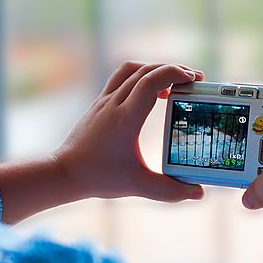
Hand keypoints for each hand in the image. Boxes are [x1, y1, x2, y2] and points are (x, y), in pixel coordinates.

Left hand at [53, 61, 206, 202]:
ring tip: (174, 82)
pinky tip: (151, 93)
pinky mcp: (99, 104)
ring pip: (131, 69)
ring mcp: (104, 101)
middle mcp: (114, 103)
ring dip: (155, 69)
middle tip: (194, 80)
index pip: (151, 81)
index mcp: (125, 118)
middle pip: (145, 70)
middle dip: (173, 69)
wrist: (65, 172)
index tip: (193, 80)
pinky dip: (139, 76)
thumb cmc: (98, 177)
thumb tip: (198, 194)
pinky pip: (120, 78)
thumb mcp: (138, 186)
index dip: (175, 74)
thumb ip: (170, 191)